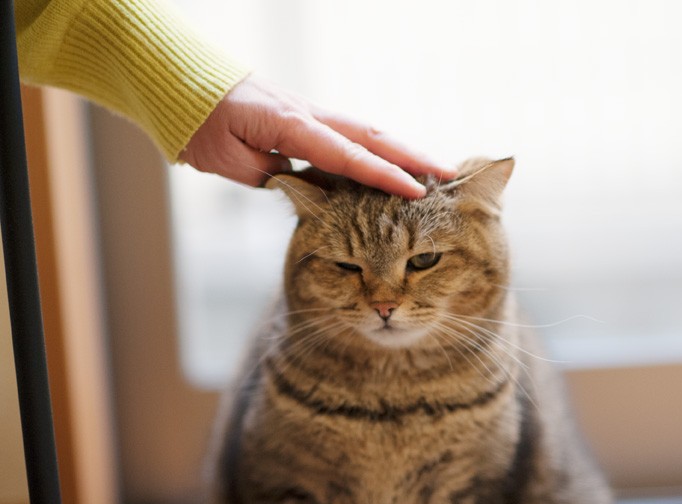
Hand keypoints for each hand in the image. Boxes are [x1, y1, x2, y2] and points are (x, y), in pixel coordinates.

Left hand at [179, 75, 456, 197]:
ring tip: (435, 170)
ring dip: (403, 151)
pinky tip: (393, 164)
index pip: (350, 156)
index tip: (418, 192)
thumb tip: (306, 189)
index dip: (385, 176)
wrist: (185, 88)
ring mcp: (312, 115)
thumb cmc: (203, 125)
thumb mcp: (229, 159)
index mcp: (292, 127)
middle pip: (373, 136)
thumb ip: (271, 174)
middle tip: (450, 174)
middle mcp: (310, 117)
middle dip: (414, 156)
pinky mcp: (308, 120)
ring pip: (368, 133)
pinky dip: (378, 150)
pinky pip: (351, 136)